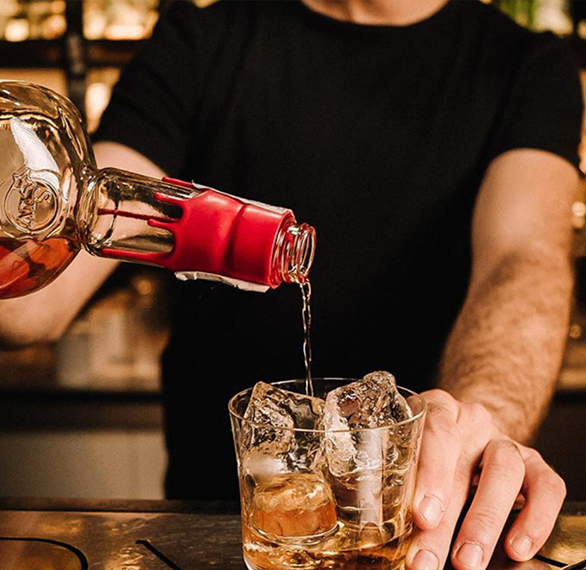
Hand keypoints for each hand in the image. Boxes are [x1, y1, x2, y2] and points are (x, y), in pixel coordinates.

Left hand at [406, 390, 564, 569]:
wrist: (466, 433)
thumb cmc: (427, 449)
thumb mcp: (408, 453)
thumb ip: (397, 478)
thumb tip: (379, 528)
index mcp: (437, 410)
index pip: (437, 430)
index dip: (430, 472)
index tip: (422, 515)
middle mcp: (473, 421)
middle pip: (463, 464)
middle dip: (445, 521)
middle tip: (426, 559)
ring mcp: (505, 440)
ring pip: (505, 471)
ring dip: (485, 522)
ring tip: (467, 561)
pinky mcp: (534, 463)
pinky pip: (546, 486)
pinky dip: (535, 519)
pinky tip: (516, 548)